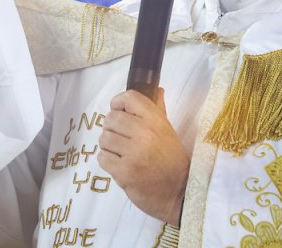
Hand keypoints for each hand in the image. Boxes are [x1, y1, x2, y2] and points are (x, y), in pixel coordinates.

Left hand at [98, 89, 189, 224]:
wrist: (179, 192)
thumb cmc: (172, 160)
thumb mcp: (168, 131)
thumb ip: (158, 110)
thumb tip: (156, 89)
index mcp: (156, 121)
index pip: (129, 98)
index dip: (118, 103)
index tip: (120, 111)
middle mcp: (145, 133)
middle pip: (111, 118)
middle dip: (112, 128)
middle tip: (122, 138)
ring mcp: (134, 153)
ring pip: (104, 138)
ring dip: (109, 146)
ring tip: (122, 153)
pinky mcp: (124, 172)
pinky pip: (102, 157)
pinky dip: (108, 162)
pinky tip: (120, 165)